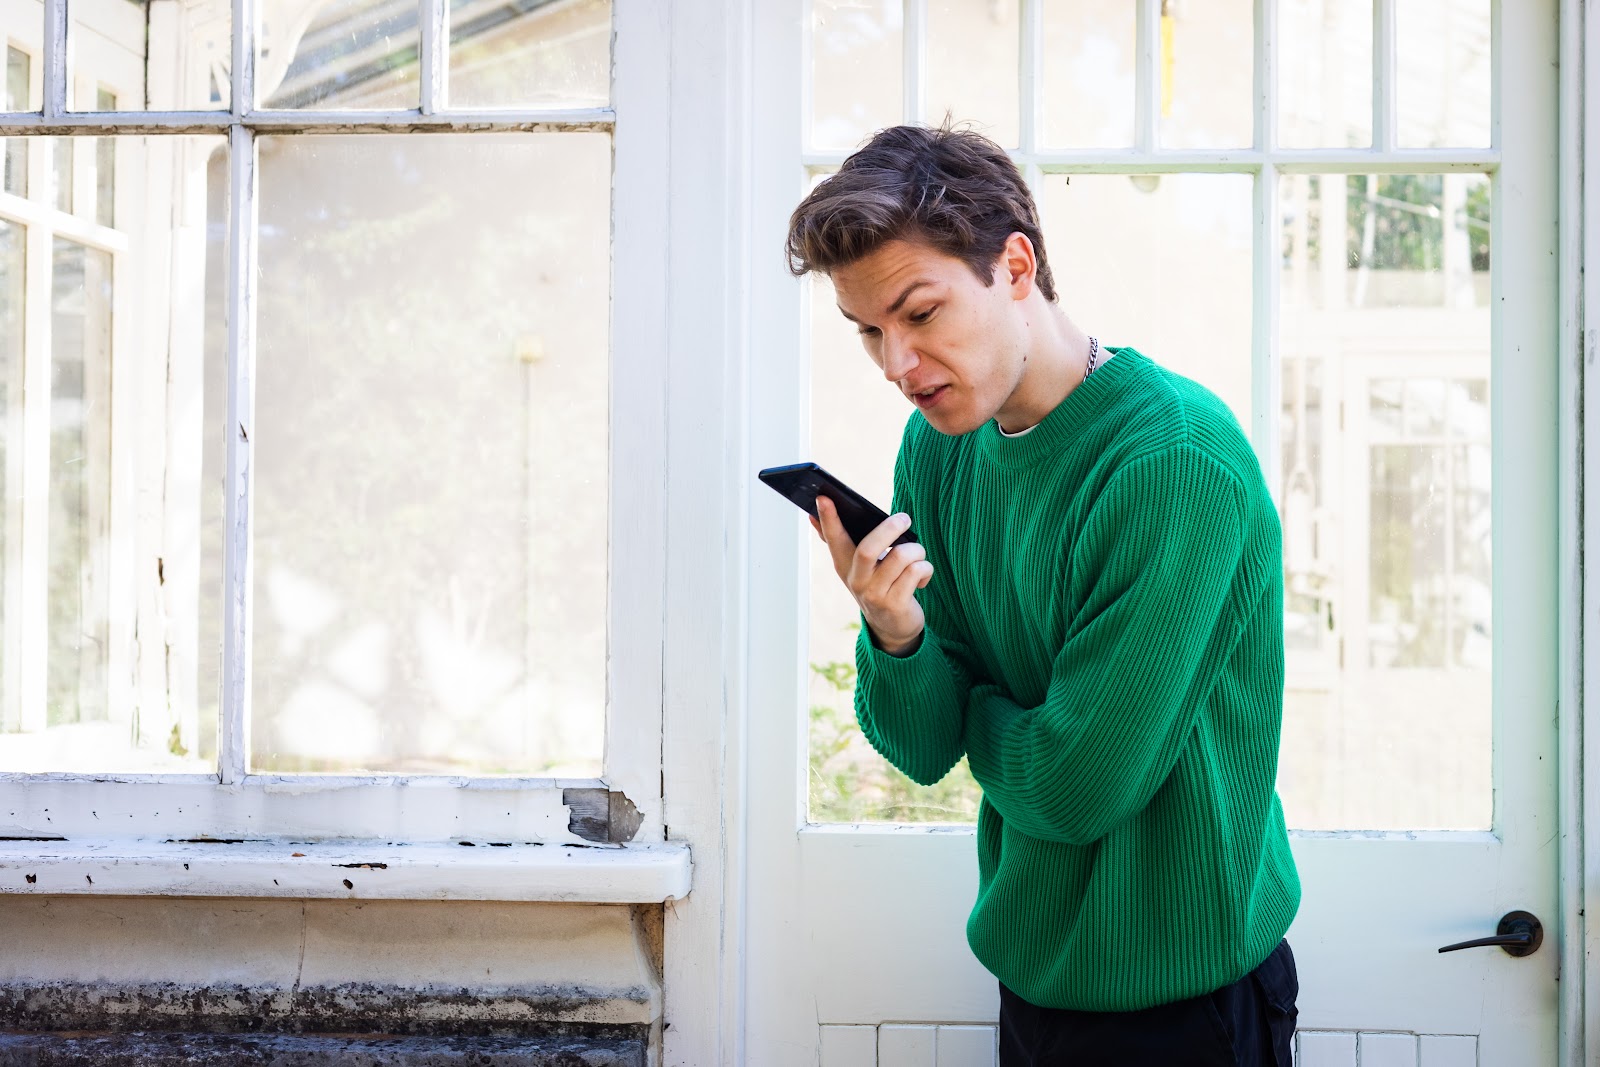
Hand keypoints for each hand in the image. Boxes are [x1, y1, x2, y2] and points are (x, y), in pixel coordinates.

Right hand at [810, 496, 933, 656]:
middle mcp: (856, 580)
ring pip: (901, 556)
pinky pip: (916, 572)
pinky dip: (925, 569)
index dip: (828, 518)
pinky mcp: (895, 604)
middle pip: (868, 548)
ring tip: (917, 556)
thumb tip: (812, 515)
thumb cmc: (878, 585)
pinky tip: (921, 577)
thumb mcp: (857, 566)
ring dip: (917, 550)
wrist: (893, 627)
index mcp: (844, 565)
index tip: (822, 497)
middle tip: (904, 518)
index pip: (833, 538)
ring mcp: (874, 594)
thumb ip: (839, 541)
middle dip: (889, 528)